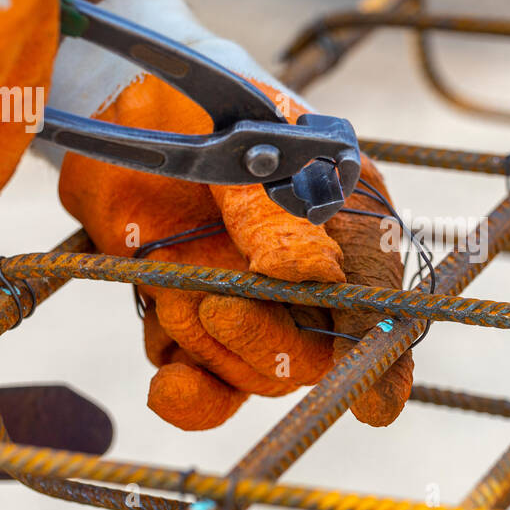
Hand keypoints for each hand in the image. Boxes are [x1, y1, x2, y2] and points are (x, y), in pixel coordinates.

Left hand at [57, 17, 412, 430]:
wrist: (128, 106)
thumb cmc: (208, 110)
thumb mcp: (245, 146)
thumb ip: (273, 209)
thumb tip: (303, 270)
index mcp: (350, 226)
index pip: (378, 301)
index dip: (382, 358)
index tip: (373, 403)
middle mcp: (312, 277)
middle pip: (315, 352)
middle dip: (262, 340)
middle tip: (215, 304)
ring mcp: (258, 305)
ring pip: (257, 372)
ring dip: (210, 342)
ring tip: (173, 286)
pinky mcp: (201, 321)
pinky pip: (209, 388)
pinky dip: (191, 397)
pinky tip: (167, 387)